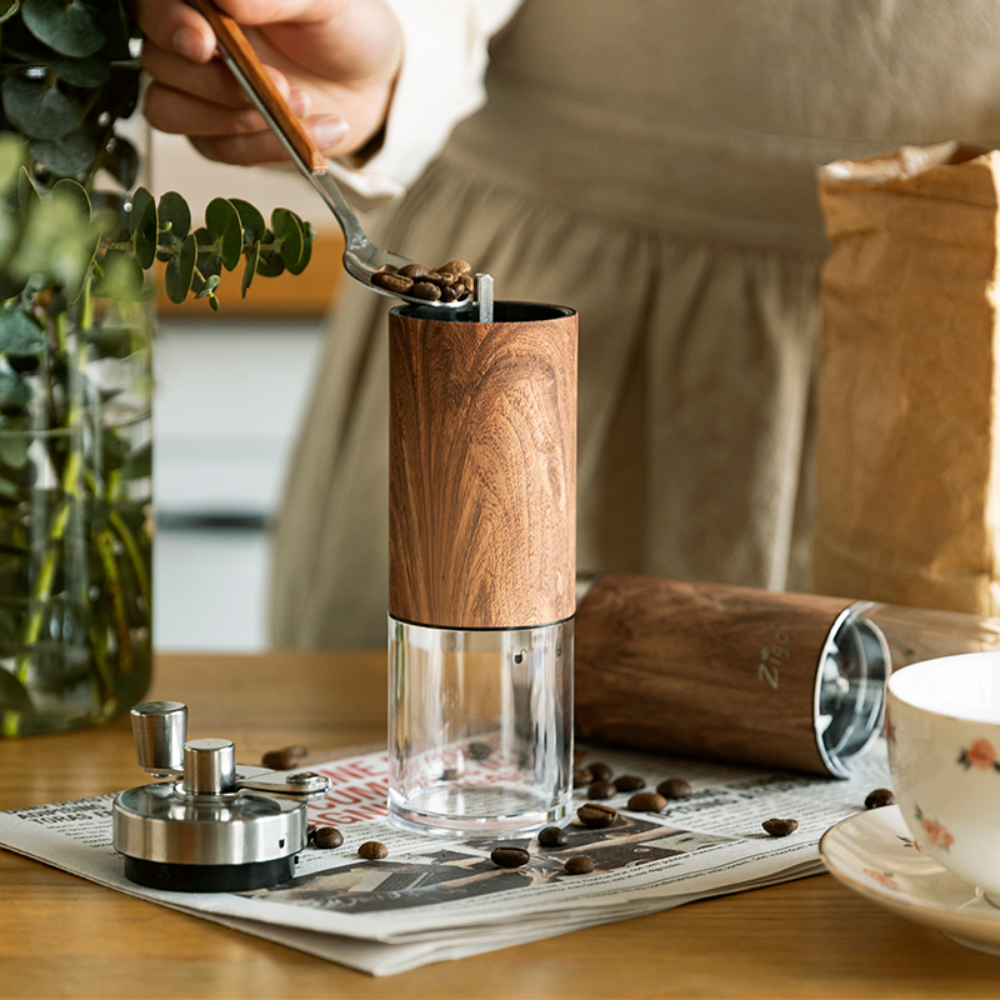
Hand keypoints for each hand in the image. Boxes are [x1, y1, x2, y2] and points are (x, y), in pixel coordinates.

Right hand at [137, 0, 402, 165]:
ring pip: (171, 112)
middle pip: (158, 63)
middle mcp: (193, 42)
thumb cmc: (346, 29)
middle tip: (278, 84)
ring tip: (301, 105)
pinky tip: (313, 130)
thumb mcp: (325, 3)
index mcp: (206, 1)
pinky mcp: (221, 136)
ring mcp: (201, 92)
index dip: (170, 25)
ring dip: (235, 119)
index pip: (155, 7)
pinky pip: (220, 149)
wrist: (374, 83)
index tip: (205, 43)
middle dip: (216, 82)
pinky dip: (267, 146)